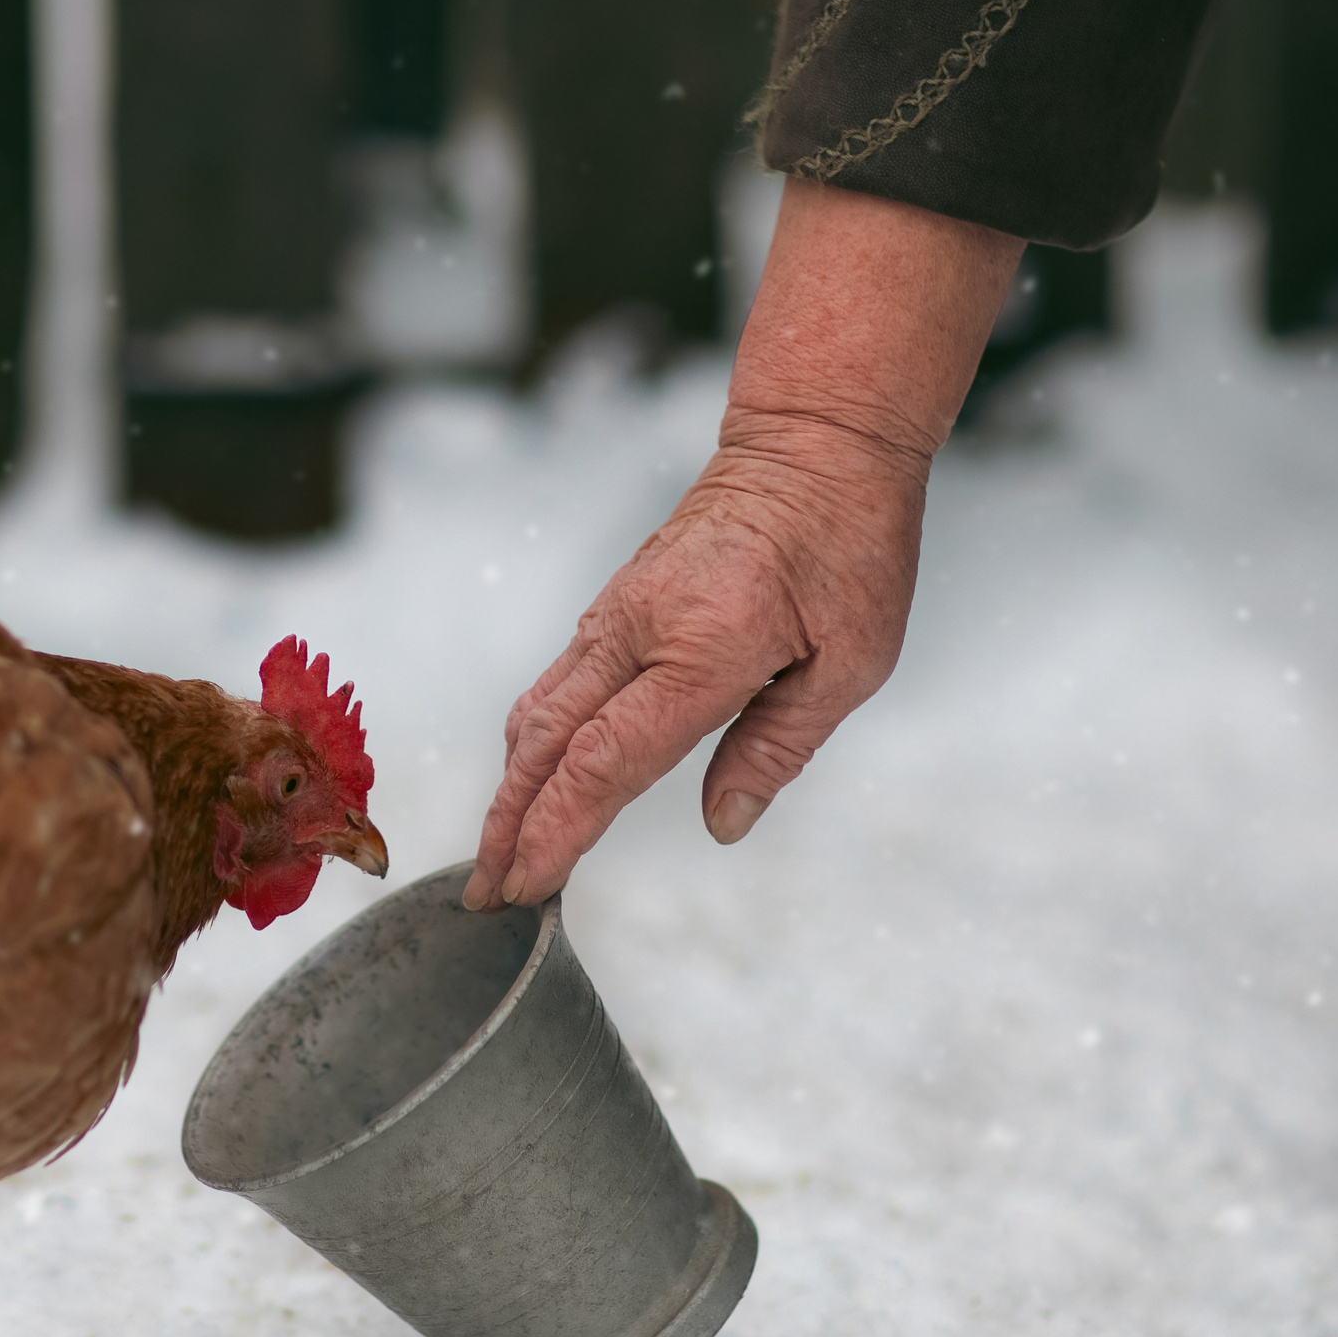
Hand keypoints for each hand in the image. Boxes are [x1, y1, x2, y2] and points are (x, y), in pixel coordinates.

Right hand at [465, 178, 1023, 910]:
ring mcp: (614, 614)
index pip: (606, 760)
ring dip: (510, 790)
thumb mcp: (851, 661)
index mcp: (703, 649)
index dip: (558, 830)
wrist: (816, 442)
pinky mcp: (612, 607)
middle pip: (545, 745)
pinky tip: (529, 784)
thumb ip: (777, 748)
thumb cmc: (851, 546)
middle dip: (508, 826)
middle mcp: (638, 630)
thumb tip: (721, 824)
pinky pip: (554, 686)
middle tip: (486, 895)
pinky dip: (531, 746)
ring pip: (537, 714)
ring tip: (498, 854)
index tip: (525, 885)